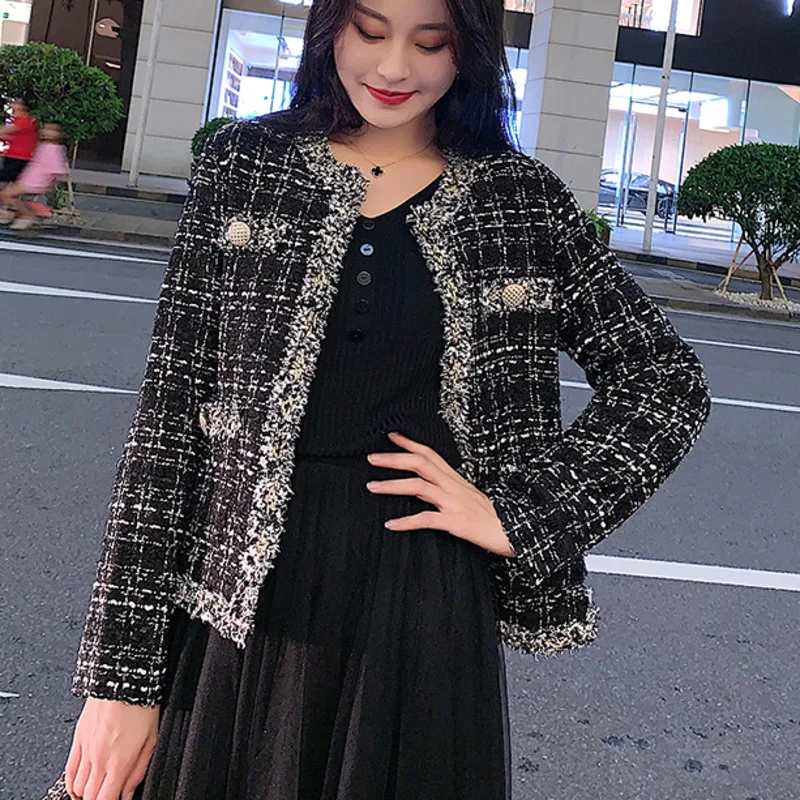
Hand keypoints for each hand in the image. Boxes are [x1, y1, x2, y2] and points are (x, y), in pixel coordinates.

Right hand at [64, 697, 159, 799]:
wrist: (123, 681)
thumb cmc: (141, 706)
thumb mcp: (152, 740)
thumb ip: (138, 771)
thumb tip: (128, 793)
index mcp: (119, 763)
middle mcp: (99, 760)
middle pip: (90, 797)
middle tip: (108, 795)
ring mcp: (86, 750)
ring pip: (77, 787)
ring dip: (86, 794)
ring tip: (96, 792)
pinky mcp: (78, 739)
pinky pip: (69, 770)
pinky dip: (71, 783)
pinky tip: (78, 787)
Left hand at [366, 432, 516, 557]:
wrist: (518, 531)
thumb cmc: (497, 517)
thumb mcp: (471, 497)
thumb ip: (450, 491)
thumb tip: (427, 489)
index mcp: (456, 479)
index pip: (430, 454)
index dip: (409, 444)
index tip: (391, 435)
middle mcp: (453, 486)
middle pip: (420, 463)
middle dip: (394, 459)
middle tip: (371, 458)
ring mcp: (454, 503)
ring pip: (419, 487)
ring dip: (392, 485)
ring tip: (372, 486)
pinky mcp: (457, 522)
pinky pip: (427, 519)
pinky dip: (406, 521)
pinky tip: (390, 524)